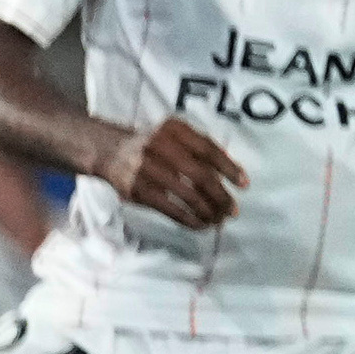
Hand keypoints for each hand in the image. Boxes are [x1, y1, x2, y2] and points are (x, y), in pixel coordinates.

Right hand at [103, 114, 245, 227]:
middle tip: (233, 210)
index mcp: (174, 129)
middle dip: (220, 195)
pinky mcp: (137, 190)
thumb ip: (200, 150)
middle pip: (199, 174)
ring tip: (218, 220)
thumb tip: (231, 177)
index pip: (207, 149)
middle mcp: (159, 145)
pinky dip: (187, 219)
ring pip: (186, 194)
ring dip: (206, 211)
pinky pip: (169, 208)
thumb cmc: (155, 145)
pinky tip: (199, 224)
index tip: (244, 185)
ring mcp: (146, 168)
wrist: (110, 150)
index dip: (229, 168)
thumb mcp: (176, 137)